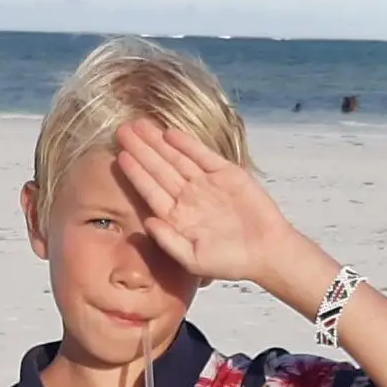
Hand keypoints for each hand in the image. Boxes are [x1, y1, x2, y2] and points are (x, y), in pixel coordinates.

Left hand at [113, 118, 318, 292]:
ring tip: (139, 125)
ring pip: (177, 158)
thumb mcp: (194, 259)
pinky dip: (188, 144)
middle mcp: (188, 197)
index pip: (150, 191)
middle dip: (141, 150)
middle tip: (121, 130)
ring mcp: (206, 183)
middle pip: (159, 169)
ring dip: (158, 142)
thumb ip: (168, 241)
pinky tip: (170, 133)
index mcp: (177, 217)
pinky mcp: (227, 173)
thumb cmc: (230, 261)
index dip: (135, 173)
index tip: (119, 157)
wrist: (267, 252)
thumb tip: (146, 222)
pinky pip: (203, 155)